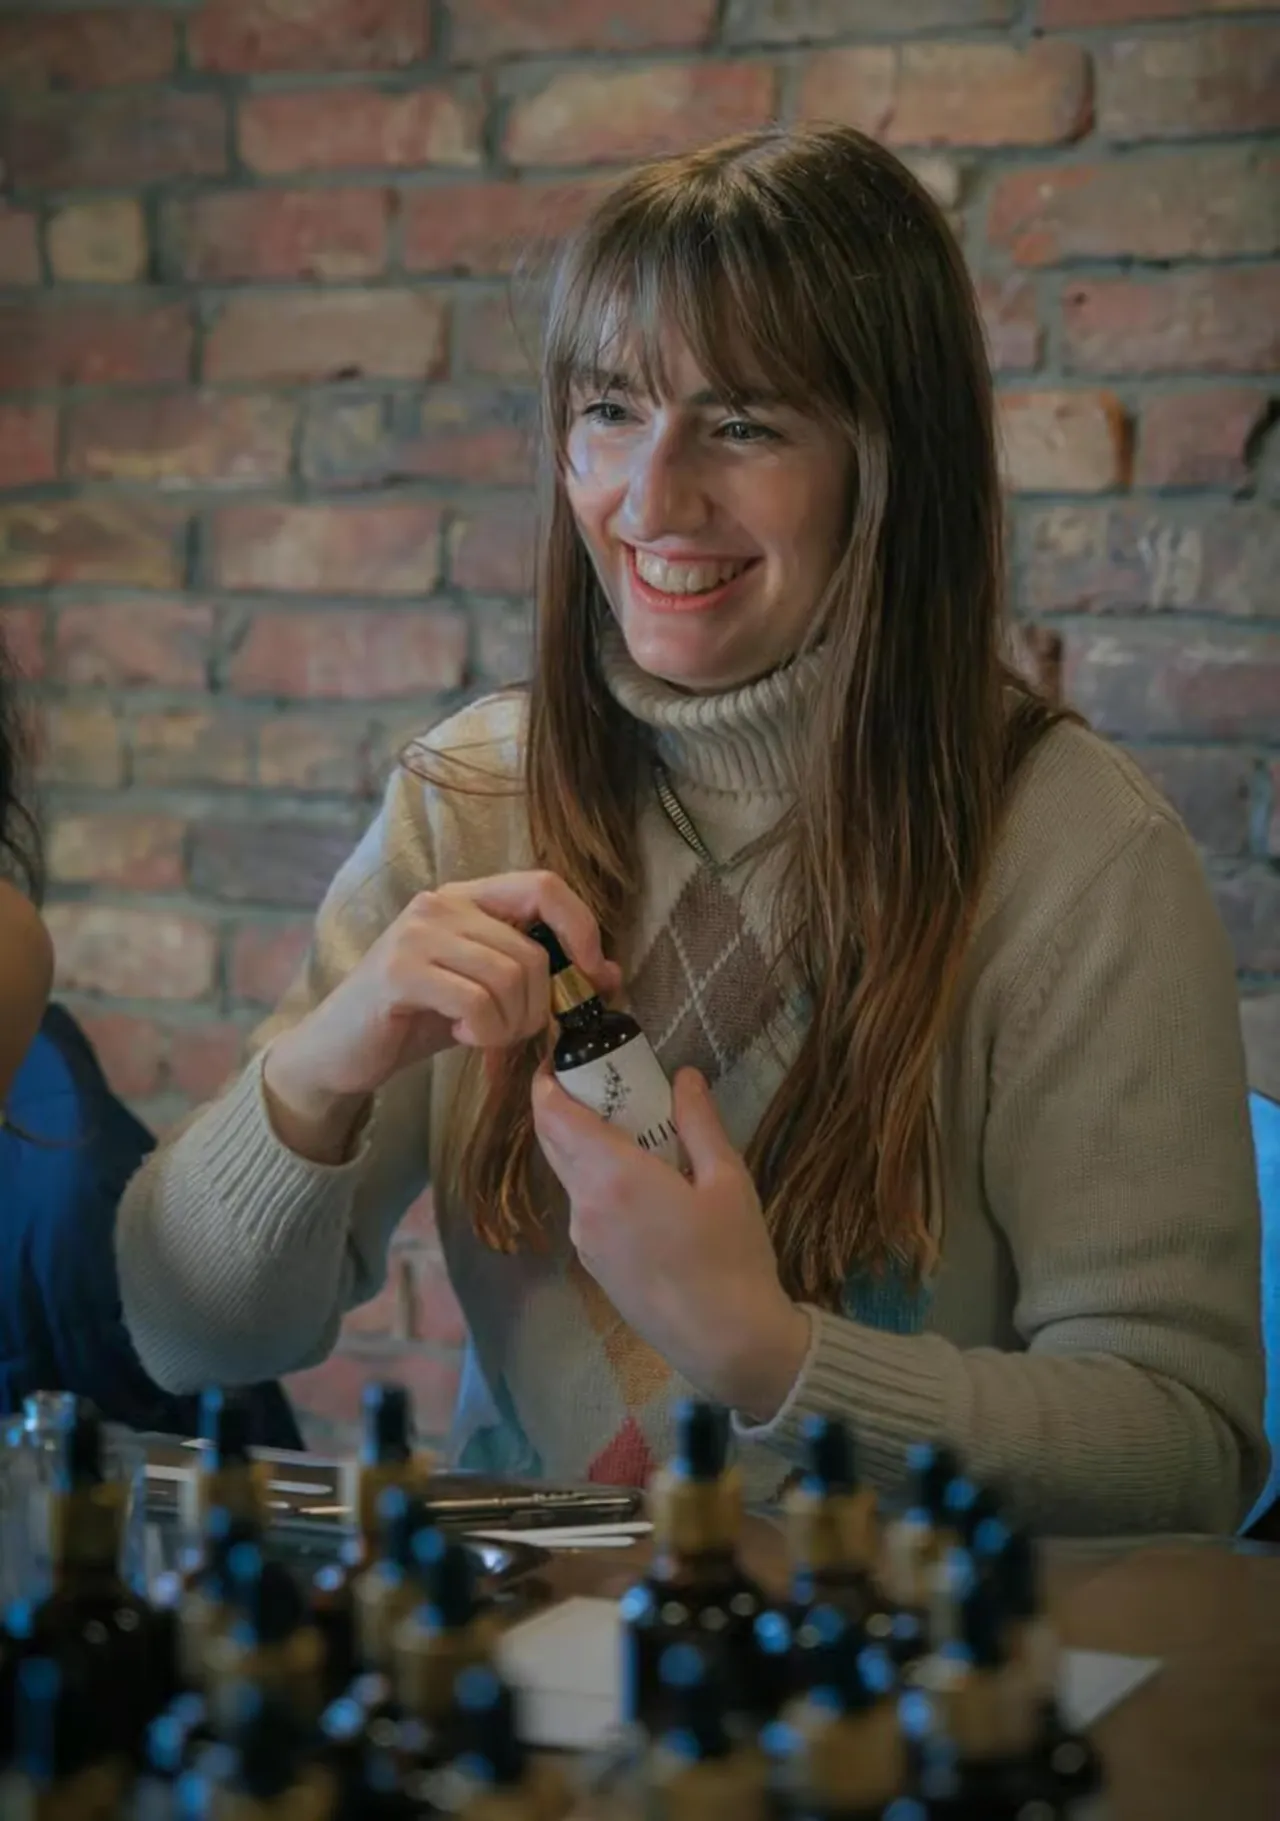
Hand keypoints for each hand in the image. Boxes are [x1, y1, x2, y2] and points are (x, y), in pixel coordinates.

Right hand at [265, 872, 620, 1162]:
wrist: (338, 1052)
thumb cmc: (417, 1018)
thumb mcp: (488, 993)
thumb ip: (539, 977)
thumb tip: (609, 973)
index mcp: (468, 896)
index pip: (545, 884)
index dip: (580, 928)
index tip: (590, 975)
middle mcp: (442, 902)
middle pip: (533, 952)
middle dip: (536, 1008)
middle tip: (507, 1032)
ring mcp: (417, 931)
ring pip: (510, 978)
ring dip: (508, 1025)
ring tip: (480, 1034)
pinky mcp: (400, 970)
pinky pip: (477, 1002)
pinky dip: (482, 1032)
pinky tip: (458, 1034)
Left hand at [531, 1063, 811, 1421]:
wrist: (727, 1343)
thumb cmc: (733, 1257)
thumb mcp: (727, 1180)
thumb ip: (699, 1123)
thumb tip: (684, 1076)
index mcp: (613, 1176)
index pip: (554, 1115)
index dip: (547, 1081)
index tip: (559, 1055)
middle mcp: (585, 1205)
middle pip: (552, 1142)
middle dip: (562, 1105)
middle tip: (598, 1080)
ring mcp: (585, 1239)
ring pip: (568, 1175)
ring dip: (582, 1144)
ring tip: (627, 1127)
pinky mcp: (594, 1265)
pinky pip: (584, 1206)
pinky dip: (595, 1179)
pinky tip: (637, 1179)